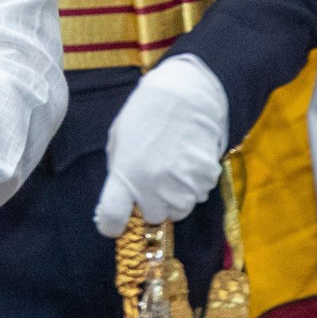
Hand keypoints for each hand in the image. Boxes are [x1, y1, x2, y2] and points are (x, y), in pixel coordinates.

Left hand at [92, 55, 231, 236]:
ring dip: (174, 197)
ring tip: (172, 167)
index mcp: (126, 175)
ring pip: (178, 209)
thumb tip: (121, 200)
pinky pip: (198, 195)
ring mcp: (182, 184)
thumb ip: (119, 173)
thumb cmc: (146, 114)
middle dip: (150, 204)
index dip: (111, 224)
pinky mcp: (205, 178)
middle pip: (152, 217)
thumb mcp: (119, 140)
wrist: (185, 93)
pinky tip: (188, 160)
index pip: (112, 219)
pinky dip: (194, 184)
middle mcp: (153, 185)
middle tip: (152, 180)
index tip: (115, 221)